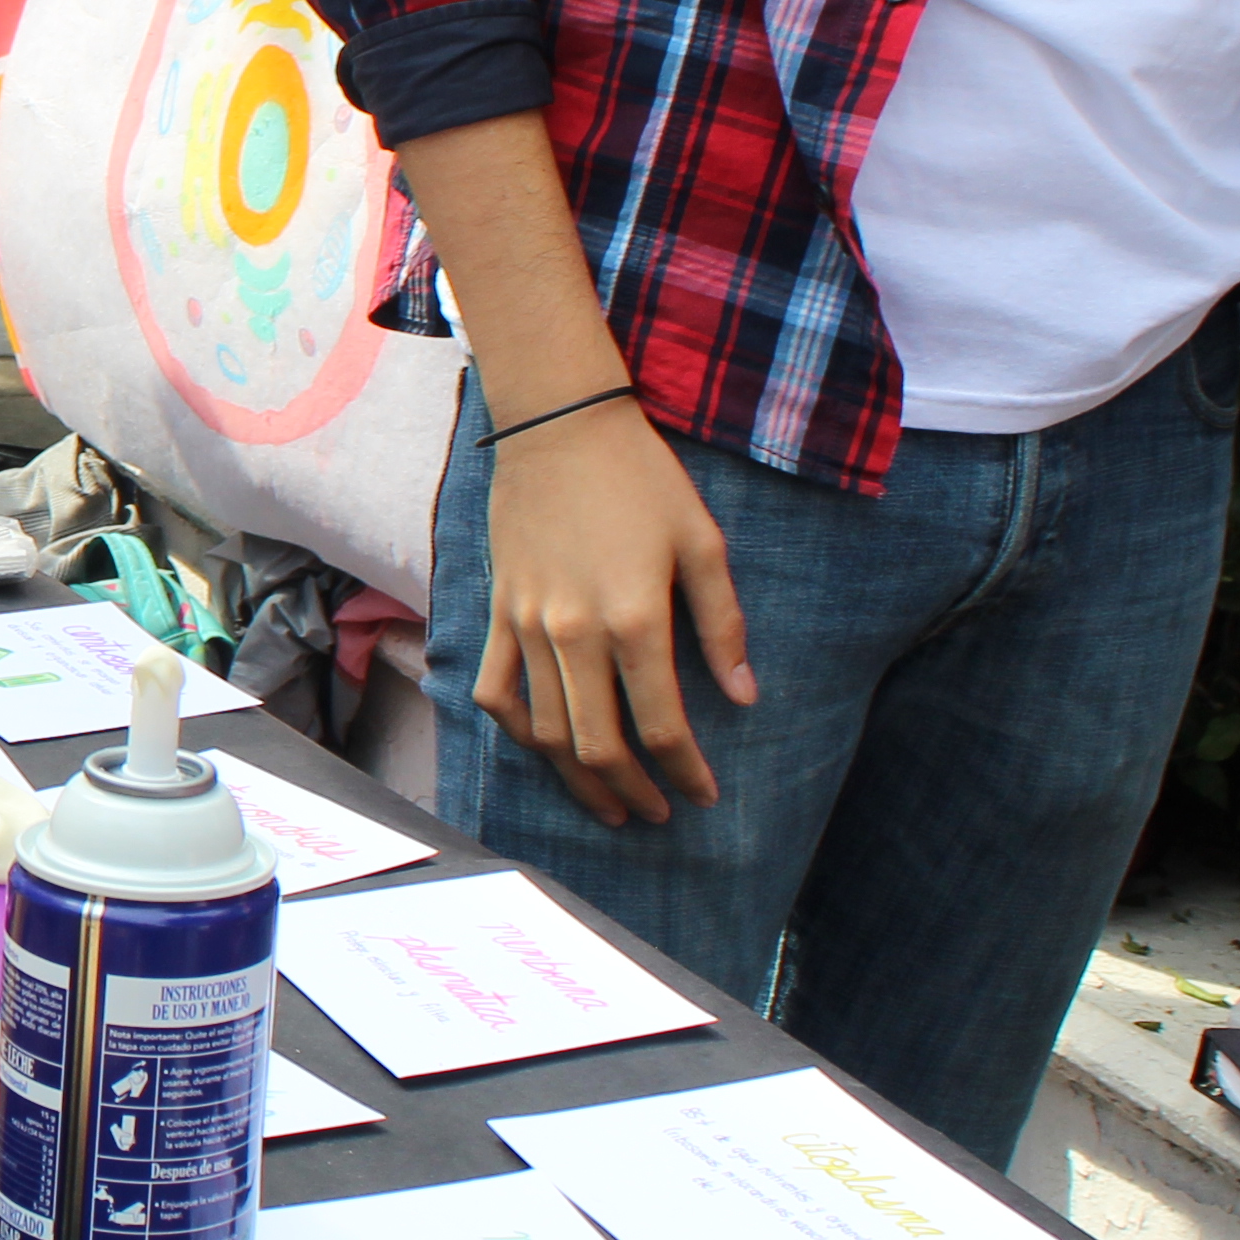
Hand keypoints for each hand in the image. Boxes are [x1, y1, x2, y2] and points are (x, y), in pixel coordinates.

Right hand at [470, 397, 754, 826]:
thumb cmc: (642, 478)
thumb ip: (722, 625)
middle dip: (633, 792)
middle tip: (659, 814)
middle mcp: (575, 634)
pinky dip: (518, 732)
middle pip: (598, 744)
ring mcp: (527, 626)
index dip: (687, 771)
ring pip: (545, 732)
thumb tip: (742, 696)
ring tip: (608, 804)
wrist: (558, 425)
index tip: (705, 795)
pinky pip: (497, 692)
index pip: (662, 724)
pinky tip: (545, 749)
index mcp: (636, 618)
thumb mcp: (703, 542)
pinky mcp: (497, 613)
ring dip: (578, 780)